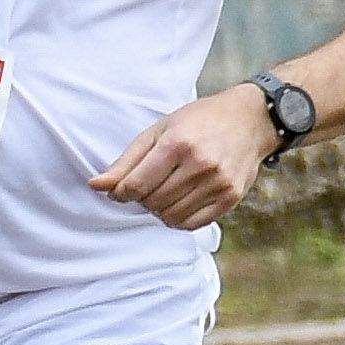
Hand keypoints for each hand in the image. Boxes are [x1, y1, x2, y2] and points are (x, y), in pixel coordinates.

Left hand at [88, 84, 282, 229]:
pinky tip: (179, 201)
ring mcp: (218, 183)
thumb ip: (126, 161)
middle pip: (152, 202)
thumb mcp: (158, 131)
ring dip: (158, 210)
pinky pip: (192, 224)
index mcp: (178, 143)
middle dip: (141, 199)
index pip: (136, 185)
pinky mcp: (231, 197)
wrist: (250, 120)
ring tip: (164, 191)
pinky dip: (177, 219)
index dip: (121, 193)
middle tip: (148, 185)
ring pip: (170, 216)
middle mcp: (200, 164)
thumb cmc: (198, 122)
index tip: (121, 190)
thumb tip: (95, 186)